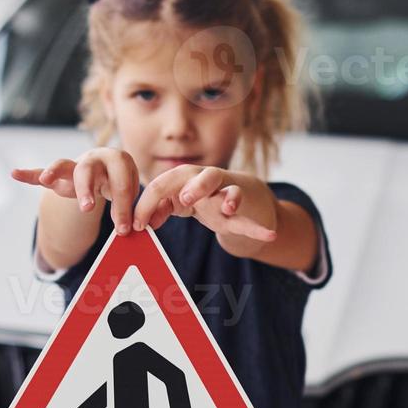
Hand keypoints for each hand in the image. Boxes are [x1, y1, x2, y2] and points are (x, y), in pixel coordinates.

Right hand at [11, 148, 140, 234]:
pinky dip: (29, 174)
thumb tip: (128, 230)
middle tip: (87, 208)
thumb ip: (128, 209)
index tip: (123, 228)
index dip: (122, 207)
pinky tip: (15, 173)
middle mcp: (94, 158)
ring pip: (63, 166)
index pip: (120, 183)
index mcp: (118, 161)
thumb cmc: (122, 183)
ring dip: (55, 173)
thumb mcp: (130, 194)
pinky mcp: (60, 175)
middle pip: (88, 170)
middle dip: (87, 189)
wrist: (110, 167)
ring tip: (46, 180)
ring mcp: (75, 165)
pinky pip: (41, 173)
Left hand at [131, 166, 277, 241]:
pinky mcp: (241, 206)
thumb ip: (162, 209)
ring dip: (222, 195)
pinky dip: (258, 228)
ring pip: (221, 184)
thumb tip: (146, 221)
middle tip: (184, 199)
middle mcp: (203, 178)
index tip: (139, 225)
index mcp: (183, 178)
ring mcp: (224, 189)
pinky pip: (247, 216)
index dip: (147, 204)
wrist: (241, 195)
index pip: (160, 185)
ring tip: (225, 207)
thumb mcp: (181, 203)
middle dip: (189, 186)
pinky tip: (268, 234)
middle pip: (192, 173)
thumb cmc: (205, 198)